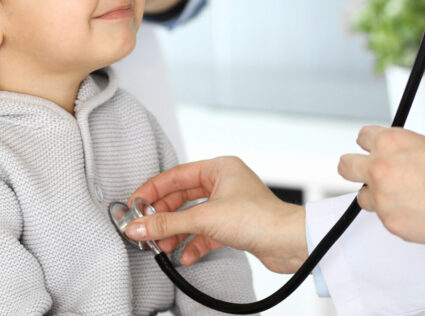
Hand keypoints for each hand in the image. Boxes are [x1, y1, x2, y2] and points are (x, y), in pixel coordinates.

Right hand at [124, 156, 307, 273]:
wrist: (289, 243)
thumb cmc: (260, 218)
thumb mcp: (205, 218)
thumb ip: (167, 223)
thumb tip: (138, 226)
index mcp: (220, 168)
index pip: (176, 176)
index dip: (152, 190)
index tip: (134, 204)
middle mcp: (224, 183)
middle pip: (182, 197)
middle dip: (163, 216)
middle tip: (144, 227)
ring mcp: (229, 206)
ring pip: (193, 217)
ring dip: (176, 232)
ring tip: (161, 245)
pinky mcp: (234, 227)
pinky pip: (206, 233)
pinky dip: (194, 244)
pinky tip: (184, 255)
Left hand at [339, 126, 424, 246]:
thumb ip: (406, 151)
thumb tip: (399, 159)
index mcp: (391, 142)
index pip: (362, 137)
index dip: (371, 146)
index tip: (375, 152)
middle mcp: (380, 168)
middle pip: (346, 166)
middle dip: (355, 169)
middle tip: (371, 176)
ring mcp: (383, 198)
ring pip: (364, 198)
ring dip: (379, 198)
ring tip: (410, 200)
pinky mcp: (391, 224)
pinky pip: (386, 219)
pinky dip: (400, 218)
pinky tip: (423, 214)